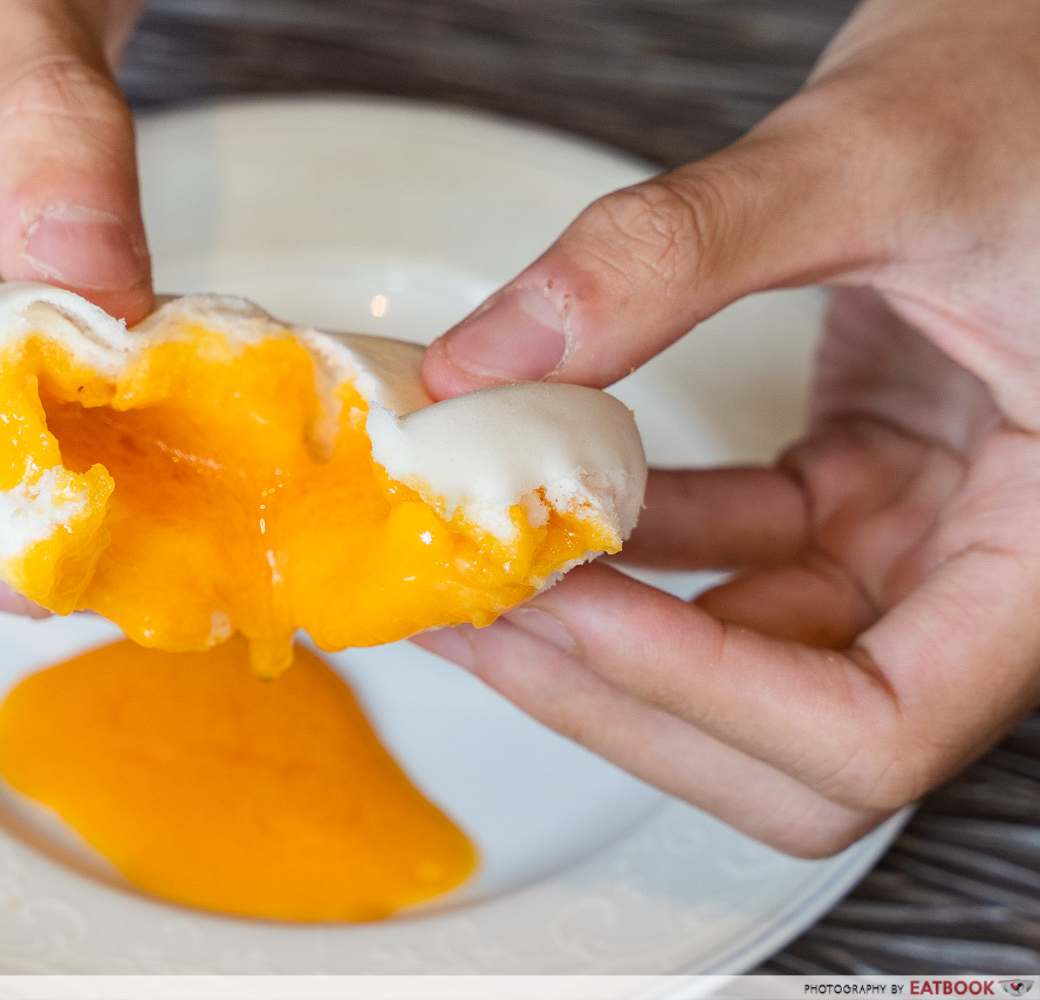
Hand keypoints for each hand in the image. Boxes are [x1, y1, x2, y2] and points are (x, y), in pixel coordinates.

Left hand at [418, 0, 1039, 855]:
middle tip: (483, 618)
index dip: (703, 695)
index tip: (563, 606)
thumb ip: (675, 253)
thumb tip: (484, 360)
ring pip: (746, 661)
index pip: (878, 725)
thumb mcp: (873, 156)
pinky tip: (538, 497)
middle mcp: (990, 569)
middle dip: (624, 694)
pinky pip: (733, 555)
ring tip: (473, 562)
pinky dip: (631, 545)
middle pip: (794, 741)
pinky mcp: (863, 488)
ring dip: (601, 627)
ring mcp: (922, 534)